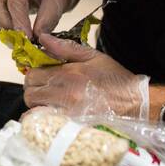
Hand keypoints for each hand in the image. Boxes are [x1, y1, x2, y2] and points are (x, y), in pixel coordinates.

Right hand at [0, 0, 83, 38]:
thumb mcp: (59, 2)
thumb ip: (47, 21)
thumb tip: (35, 39)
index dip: (18, 21)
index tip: (26, 38)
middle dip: (4, 24)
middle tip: (19, 40)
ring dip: (1, 26)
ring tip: (18, 38)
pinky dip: (2, 24)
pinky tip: (15, 31)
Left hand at [22, 37, 148, 118]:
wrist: (135, 103)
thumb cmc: (115, 79)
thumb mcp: (93, 56)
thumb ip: (65, 47)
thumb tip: (43, 39)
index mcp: (67, 74)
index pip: (33, 74)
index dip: (34, 75)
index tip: (42, 77)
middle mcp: (63, 93)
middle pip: (30, 93)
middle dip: (34, 91)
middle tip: (45, 91)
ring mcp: (66, 112)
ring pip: (34, 110)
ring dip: (38, 107)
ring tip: (50, 104)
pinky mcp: (70, 126)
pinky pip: (45, 125)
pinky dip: (43, 122)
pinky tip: (52, 118)